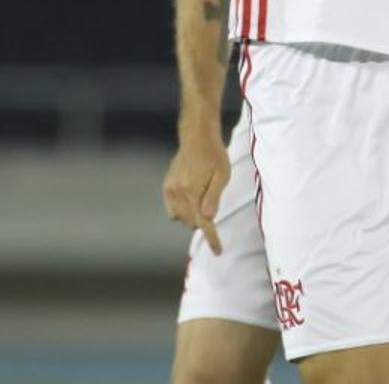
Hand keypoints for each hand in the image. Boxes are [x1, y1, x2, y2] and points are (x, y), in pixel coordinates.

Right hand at [162, 132, 230, 254]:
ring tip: (201, 198)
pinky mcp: (166, 187)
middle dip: (203, 221)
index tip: (218, 251)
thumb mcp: (222, 175)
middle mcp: (178, 192)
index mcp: (192, 191)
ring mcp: (170, 190)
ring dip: (192, 216)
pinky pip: (172, 210)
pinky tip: (190, 200)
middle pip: (191, 222)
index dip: (212, 238)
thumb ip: (214, 197)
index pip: (203, 222)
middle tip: (212, 205)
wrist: (197, 138)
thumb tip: (208, 218)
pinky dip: (182, 211)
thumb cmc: (215, 155)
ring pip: (181, 218)